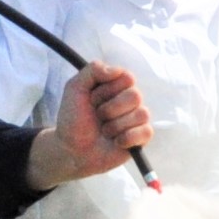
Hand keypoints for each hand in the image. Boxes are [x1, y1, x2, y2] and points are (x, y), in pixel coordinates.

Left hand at [29, 64, 151, 187]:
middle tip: (98, 116)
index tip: (92, 98)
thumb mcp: (75, 88)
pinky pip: (146, 132)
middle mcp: (129, 100)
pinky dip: (127, 138)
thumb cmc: (73, 119)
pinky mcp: (141, 138)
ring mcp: (136, 119)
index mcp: (116, 86)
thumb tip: (117, 70)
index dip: (108, 89)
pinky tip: (115, 142)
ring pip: (141, 114)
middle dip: (110, 109)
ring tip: (104, 131)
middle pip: (135, 96)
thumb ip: (93, 70)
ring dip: (115, 125)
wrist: (71, 149)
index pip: (127, 77)